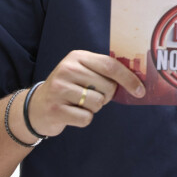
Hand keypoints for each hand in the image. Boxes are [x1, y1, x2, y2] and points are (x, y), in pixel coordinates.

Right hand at [26, 50, 144, 136]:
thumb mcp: (82, 73)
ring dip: (94, 108)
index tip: (140, 91)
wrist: (36, 107)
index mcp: (78, 57)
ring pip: (98, 103)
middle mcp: (67, 69)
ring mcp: (59, 89)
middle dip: (106, 96)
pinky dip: (84, 119)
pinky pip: (86, 118)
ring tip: (78, 104)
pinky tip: (71, 113)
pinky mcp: (55, 109)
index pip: (110, 65)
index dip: (128, 78)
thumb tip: (136, 82)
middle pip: (107, 87)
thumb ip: (104, 72)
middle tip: (90, 96)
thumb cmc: (68, 89)